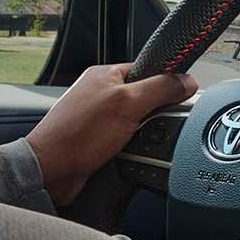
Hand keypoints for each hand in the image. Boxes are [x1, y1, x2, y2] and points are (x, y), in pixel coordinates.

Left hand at [26, 63, 197, 204]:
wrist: (51, 170)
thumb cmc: (78, 134)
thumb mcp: (128, 104)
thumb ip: (160, 89)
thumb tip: (187, 81)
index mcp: (106, 75)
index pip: (150, 69)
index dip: (168, 82)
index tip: (182, 96)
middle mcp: (103, 94)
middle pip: (148, 98)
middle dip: (156, 114)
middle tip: (153, 124)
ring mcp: (101, 118)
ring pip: (142, 122)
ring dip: (146, 135)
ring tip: (136, 143)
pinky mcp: (102, 140)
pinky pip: (131, 140)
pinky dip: (136, 149)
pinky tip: (131, 154)